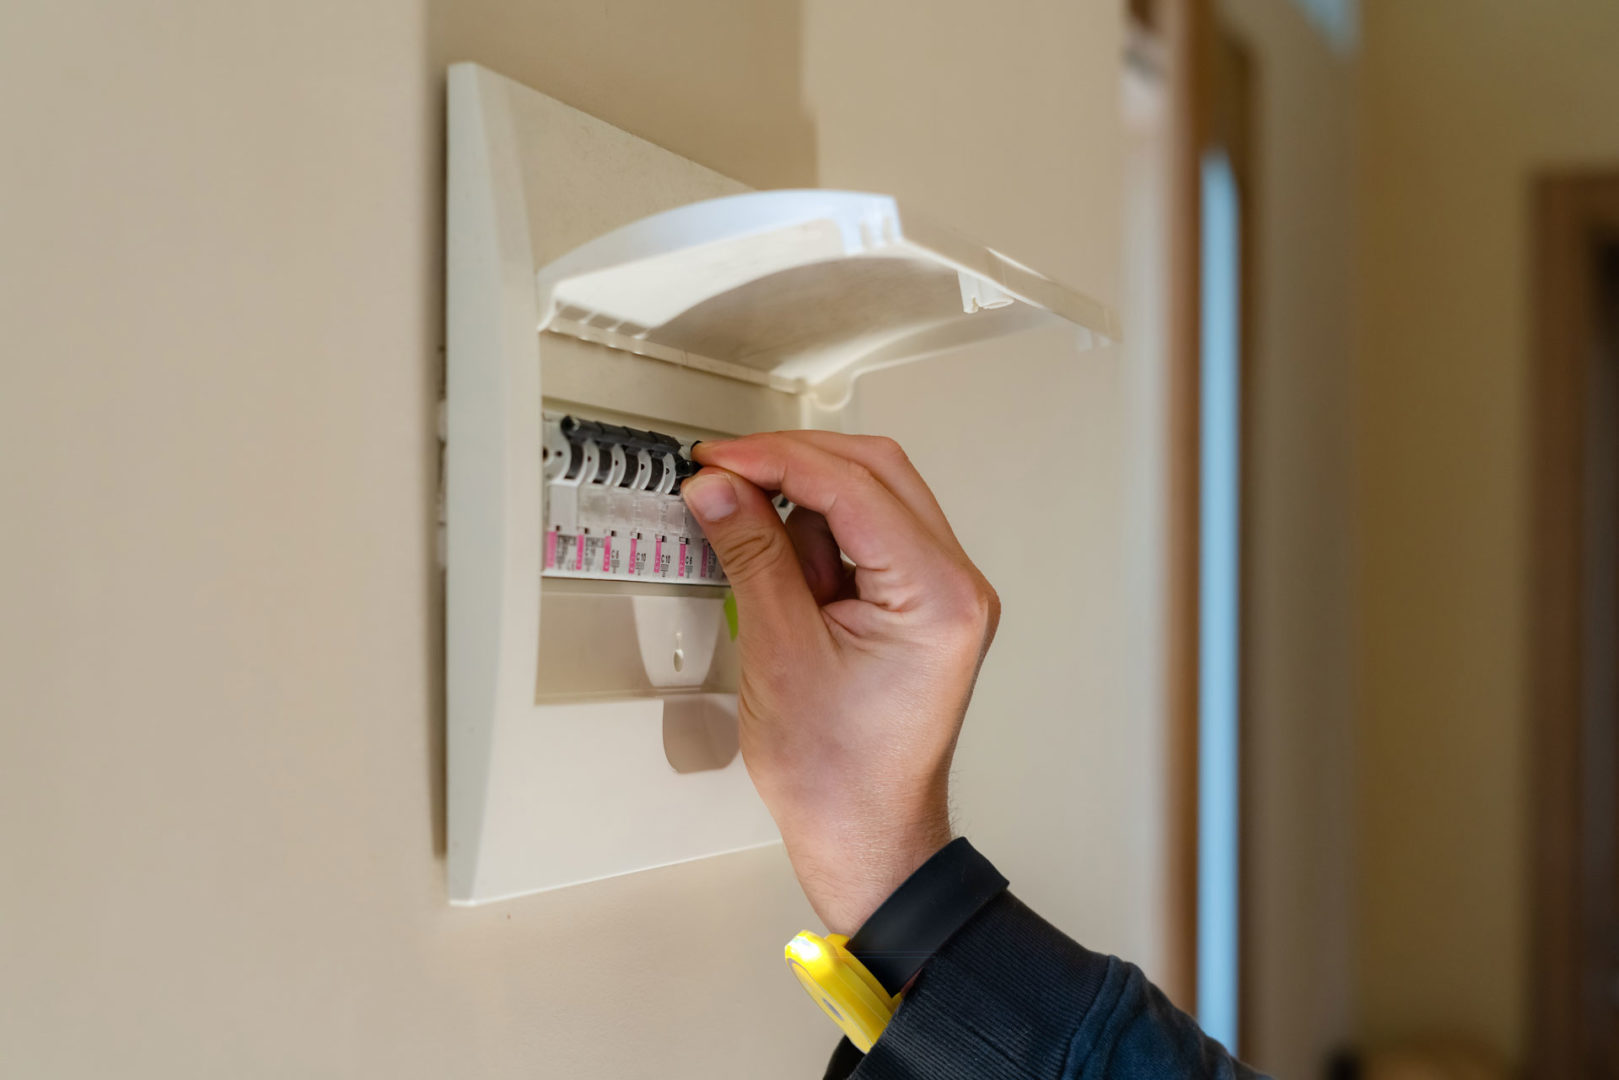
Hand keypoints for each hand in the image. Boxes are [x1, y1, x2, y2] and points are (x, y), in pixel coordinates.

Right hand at [681, 433, 999, 933]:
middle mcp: (957, 587)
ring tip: (754, 551)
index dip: (776, 460)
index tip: (717, 461)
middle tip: (724, 474)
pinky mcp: (921, 608)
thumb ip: (751, 554)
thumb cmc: (836, 774)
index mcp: (937, 597)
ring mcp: (944, 596)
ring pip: (874, 499)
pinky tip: (782, 569)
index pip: (854, 487)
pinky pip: (871, 540)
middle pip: (876, 473)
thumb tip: (719, 488)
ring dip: (806, 505)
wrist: (865, 838)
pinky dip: (820, 538)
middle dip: (794, 465)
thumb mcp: (779, 650)